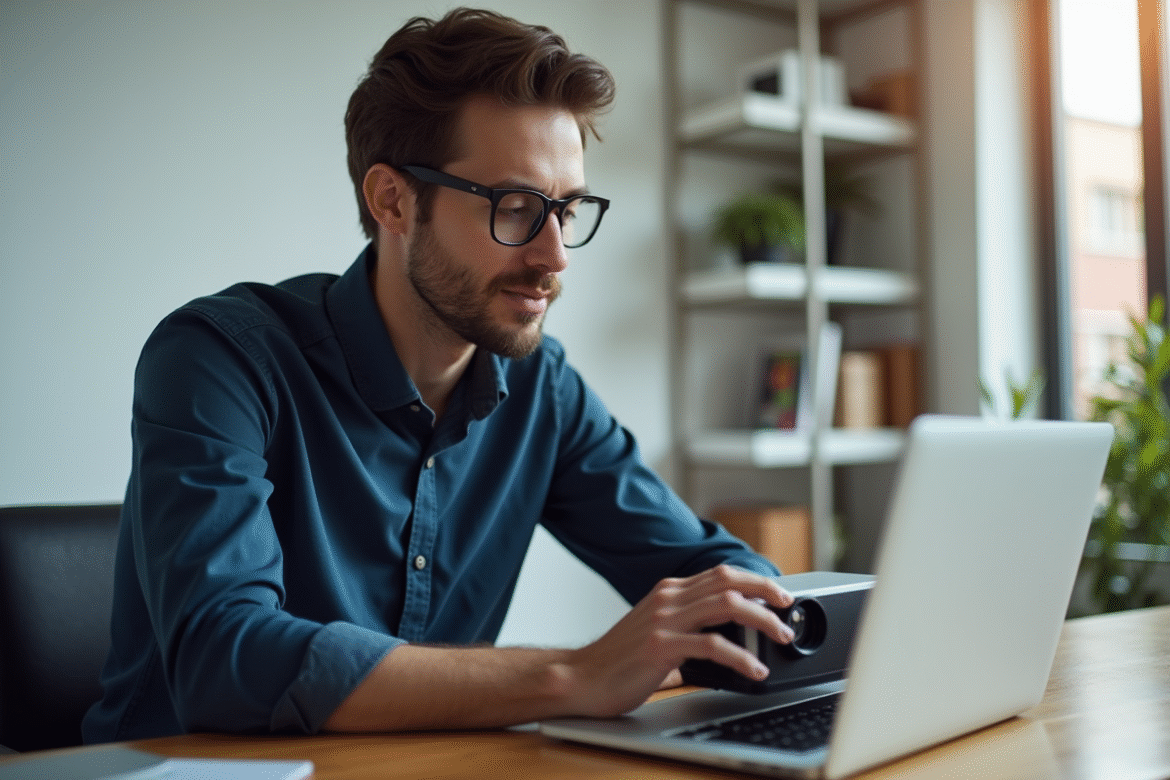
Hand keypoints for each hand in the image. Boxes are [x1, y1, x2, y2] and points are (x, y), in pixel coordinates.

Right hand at [562, 565, 794, 716]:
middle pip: (729, 582)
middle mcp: (668, 599)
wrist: (580, 677)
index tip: (778, 592)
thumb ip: (687, 634)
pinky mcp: (661, 646)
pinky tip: (754, 669)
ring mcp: (664, 620)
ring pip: (726, 606)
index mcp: (669, 592)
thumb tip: (721, 650)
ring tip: (780, 637)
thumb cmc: (618, 661)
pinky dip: (740, 656)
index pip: (720, 574)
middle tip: (788, 609)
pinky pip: (711, 645)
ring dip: (761, 619)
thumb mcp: (657, 634)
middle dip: (765, 591)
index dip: (754, 579)